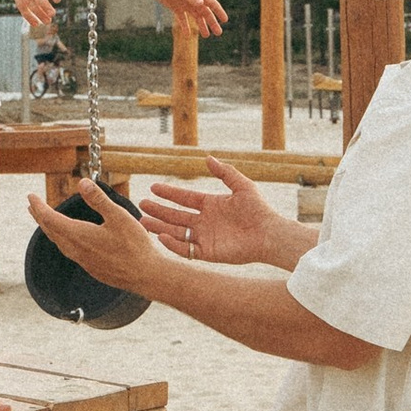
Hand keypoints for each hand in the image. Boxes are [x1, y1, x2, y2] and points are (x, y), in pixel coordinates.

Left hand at [26, 181, 165, 294]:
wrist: (145, 276)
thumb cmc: (134, 245)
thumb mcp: (118, 217)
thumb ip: (99, 199)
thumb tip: (82, 182)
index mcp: (79, 235)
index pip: (50, 219)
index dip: (39, 207)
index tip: (30, 196)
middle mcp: (76, 250)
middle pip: (51, 231)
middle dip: (39, 216)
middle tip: (31, 205)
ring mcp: (83, 261)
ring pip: (59, 242)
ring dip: (49, 229)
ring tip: (44, 220)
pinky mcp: (91, 267)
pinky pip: (68, 251)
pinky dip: (61, 239)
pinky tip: (68, 239)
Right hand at [144, 160, 271, 264]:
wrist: (269, 233)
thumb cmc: (258, 209)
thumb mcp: (242, 185)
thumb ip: (224, 172)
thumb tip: (207, 157)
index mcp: (211, 205)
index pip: (184, 198)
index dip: (169, 193)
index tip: (153, 187)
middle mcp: (205, 221)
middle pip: (176, 216)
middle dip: (159, 211)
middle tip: (141, 205)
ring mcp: (205, 237)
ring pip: (177, 232)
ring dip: (160, 227)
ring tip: (144, 222)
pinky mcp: (208, 252)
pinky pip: (186, 249)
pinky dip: (173, 244)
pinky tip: (162, 236)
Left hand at [154, 0, 227, 37]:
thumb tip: (201, 4)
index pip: (211, 3)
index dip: (219, 11)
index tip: (225, 20)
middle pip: (205, 13)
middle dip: (212, 22)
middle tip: (219, 33)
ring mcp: (184, 4)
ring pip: (196, 17)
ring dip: (202, 26)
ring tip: (206, 36)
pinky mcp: (175, 7)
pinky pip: (182, 19)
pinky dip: (185, 27)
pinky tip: (188, 35)